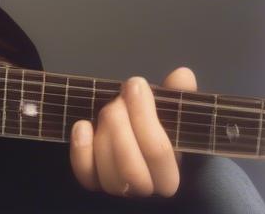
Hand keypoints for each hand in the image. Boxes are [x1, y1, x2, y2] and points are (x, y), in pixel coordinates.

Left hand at [69, 66, 196, 197]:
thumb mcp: (166, 113)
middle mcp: (145, 189)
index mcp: (170, 174)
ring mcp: (116, 189)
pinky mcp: (92, 182)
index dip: (144, 114)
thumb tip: (183, 75)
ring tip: (105, 110)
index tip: (136, 84)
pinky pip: (84, 175)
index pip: (158, 152)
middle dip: (120, 126)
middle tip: (117, 101)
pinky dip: (81, 148)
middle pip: (131, 169)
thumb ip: (175, 95)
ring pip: (108, 174)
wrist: (126, 139)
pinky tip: (83, 125)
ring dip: (104, 134)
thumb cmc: (149, 127)